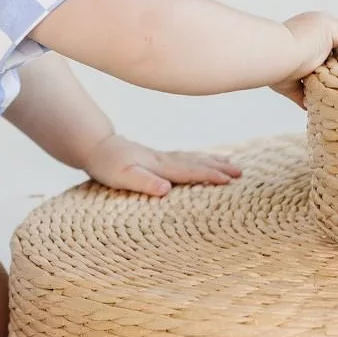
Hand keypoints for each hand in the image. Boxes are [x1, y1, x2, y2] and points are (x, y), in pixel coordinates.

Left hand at [85, 132, 242, 198]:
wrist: (96, 147)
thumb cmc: (107, 165)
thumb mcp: (121, 176)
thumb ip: (143, 182)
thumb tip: (166, 189)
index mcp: (158, 165)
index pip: (189, 171)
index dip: (210, 176)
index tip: (230, 181)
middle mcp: (163, 159)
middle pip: (196, 162)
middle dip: (219, 168)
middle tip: (241, 174)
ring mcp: (161, 157)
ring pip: (193, 158)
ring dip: (213, 161)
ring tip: (232, 165)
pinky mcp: (157, 158)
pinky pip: (185, 158)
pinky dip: (199, 158)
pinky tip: (204, 160)